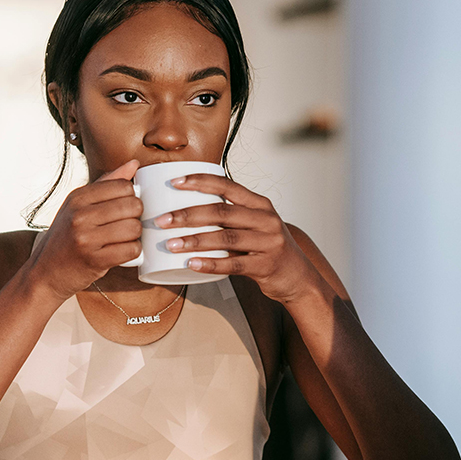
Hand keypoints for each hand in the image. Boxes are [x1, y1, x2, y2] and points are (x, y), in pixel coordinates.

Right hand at [27, 160, 142, 301]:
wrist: (44, 273)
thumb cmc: (66, 237)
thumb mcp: (78, 206)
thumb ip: (107, 184)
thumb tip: (134, 164)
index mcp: (77, 198)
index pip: (123, 186)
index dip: (132, 197)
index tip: (127, 208)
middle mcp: (80, 215)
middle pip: (132, 206)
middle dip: (137, 216)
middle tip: (128, 225)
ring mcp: (86, 238)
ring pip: (134, 228)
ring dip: (136, 236)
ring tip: (125, 239)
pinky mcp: (94, 260)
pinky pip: (131, 250)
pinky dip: (134, 252)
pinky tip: (124, 252)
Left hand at [154, 173, 321, 302]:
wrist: (298, 277)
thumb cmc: (268, 248)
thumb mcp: (256, 224)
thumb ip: (232, 215)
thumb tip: (189, 208)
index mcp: (260, 204)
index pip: (227, 185)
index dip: (199, 182)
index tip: (174, 183)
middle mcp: (266, 219)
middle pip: (221, 212)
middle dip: (188, 215)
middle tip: (162, 221)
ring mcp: (268, 243)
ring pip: (225, 238)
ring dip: (195, 241)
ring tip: (171, 244)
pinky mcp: (265, 266)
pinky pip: (233, 265)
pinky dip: (211, 264)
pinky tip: (192, 264)